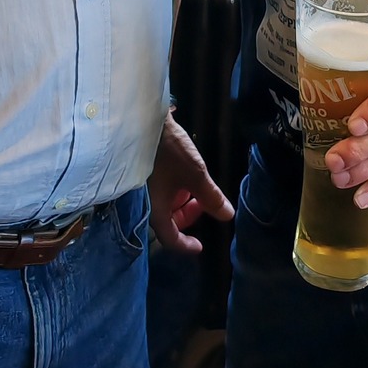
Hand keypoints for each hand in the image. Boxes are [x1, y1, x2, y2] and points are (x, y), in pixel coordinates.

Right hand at [148, 110, 233, 252]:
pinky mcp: (140, 176)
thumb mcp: (195, 174)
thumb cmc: (167, 150)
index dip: (185, 245)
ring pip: (163, 205)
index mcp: (155, 210)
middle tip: (203, 202)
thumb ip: (211, 197)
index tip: (200, 246)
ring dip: (181, 201)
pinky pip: (158, 193)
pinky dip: (172, 190)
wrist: (140, 121)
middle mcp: (145, 204)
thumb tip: (227, 216)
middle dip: (187, 216)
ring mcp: (141, 190)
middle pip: (167, 221)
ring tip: (194, 185)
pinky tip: (181, 175)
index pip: (169, 238)